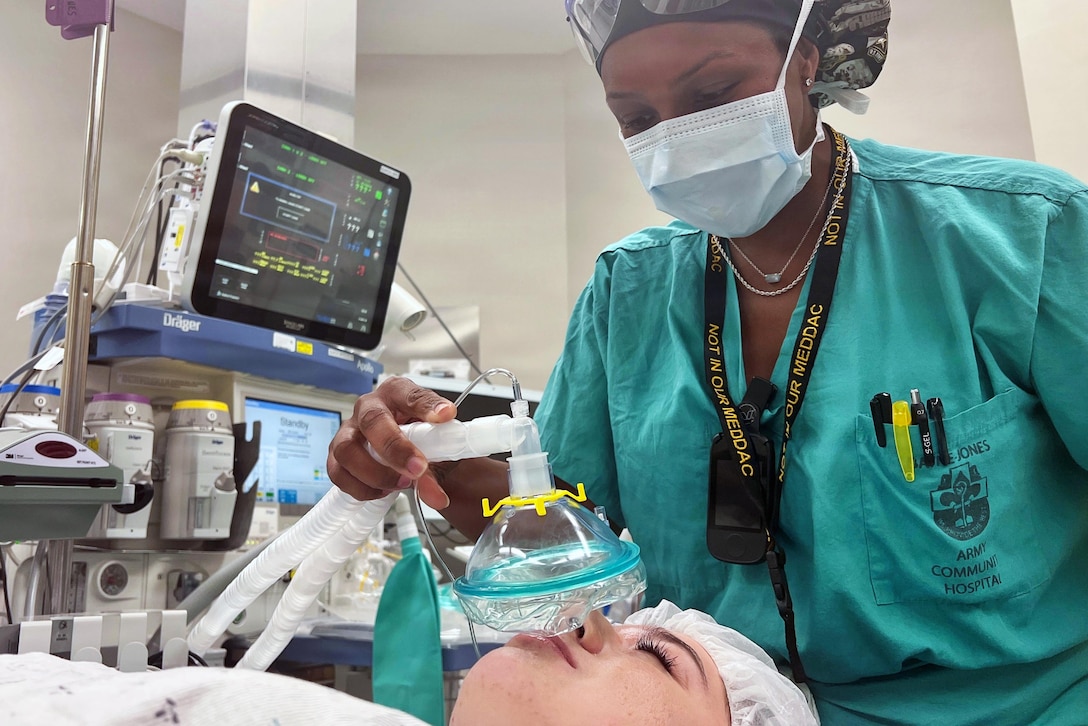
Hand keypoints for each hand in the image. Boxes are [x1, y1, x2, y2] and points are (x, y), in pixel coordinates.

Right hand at [328, 376, 457, 508]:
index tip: (445, 416)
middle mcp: (369, 407)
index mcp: (397, 393)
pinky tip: (382, 490)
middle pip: (372, 421)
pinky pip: (338, 473)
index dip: (428, 406)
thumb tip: (436, 497)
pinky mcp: (336, 455)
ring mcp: (348, 430)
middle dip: (395, 448)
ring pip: (347, 449)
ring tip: (401, 483)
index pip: (412, 394)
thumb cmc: (415, 436)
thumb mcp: (434, 442)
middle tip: (418, 468)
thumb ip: (438, 466)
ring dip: (375, 473)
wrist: (400, 449)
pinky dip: (362, 488)